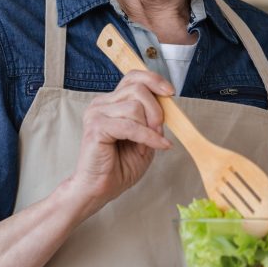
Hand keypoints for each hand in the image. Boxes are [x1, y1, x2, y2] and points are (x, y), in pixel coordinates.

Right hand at [68, 70, 173, 214]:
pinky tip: (155, 147)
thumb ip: (152, 118)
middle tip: (159, 131)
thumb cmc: (119, 166)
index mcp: (111, 102)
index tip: (171, 93)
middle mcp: (101, 104)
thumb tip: (166, 102)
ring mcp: (96, 113)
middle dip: (156, 110)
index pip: (133, 77)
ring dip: (150, 127)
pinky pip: (131, 126)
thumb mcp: (144, 137)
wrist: (99, 189)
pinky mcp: (96, 127)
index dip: (154, 80)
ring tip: (149, 144)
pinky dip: (148, 137)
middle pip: (138, 89)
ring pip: (135, 106)